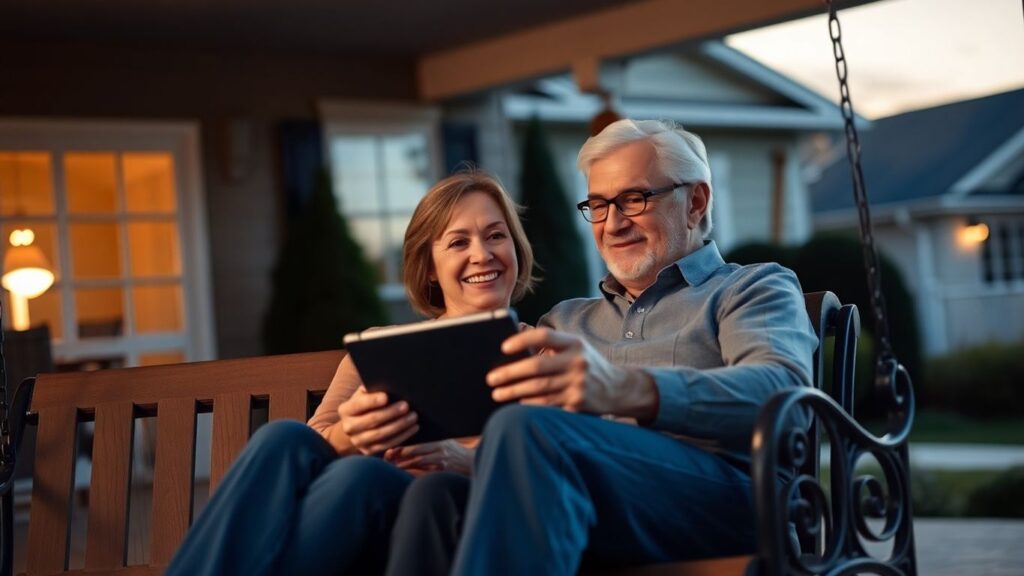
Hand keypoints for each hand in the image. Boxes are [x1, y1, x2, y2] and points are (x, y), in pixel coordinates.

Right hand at [337, 386, 418, 454]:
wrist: (356, 427)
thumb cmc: (365, 405)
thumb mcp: (364, 395)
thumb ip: (372, 390)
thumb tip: (390, 385)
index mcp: (346, 410)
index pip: (359, 404)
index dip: (372, 401)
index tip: (386, 397)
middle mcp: (348, 427)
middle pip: (372, 419)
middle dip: (391, 412)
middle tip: (406, 406)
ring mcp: (358, 441)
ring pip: (381, 434)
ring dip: (400, 425)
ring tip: (413, 417)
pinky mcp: (368, 451)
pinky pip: (387, 445)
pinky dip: (402, 436)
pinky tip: (413, 428)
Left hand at [383, 439, 474, 475]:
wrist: (474, 463)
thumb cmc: (459, 452)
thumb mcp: (447, 443)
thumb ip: (432, 445)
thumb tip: (413, 446)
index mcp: (441, 445)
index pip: (419, 447)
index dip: (404, 450)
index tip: (392, 451)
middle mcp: (441, 455)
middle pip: (417, 457)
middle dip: (401, 459)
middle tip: (387, 461)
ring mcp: (443, 466)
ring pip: (420, 467)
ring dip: (406, 467)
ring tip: (393, 468)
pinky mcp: (443, 475)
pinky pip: (426, 475)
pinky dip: (416, 475)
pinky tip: (406, 475)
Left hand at [486, 328, 658, 419]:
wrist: (619, 389)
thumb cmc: (587, 364)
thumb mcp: (574, 348)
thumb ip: (549, 344)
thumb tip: (513, 341)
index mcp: (575, 343)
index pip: (545, 336)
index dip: (522, 340)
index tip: (503, 348)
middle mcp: (578, 361)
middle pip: (537, 366)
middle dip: (510, 373)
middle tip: (490, 378)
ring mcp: (579, 384)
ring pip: (539, 388)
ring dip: (514, 391)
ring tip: (497, 393)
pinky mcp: (578, 404)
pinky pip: (547, 404)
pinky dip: (529, 403)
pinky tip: (516, 403)